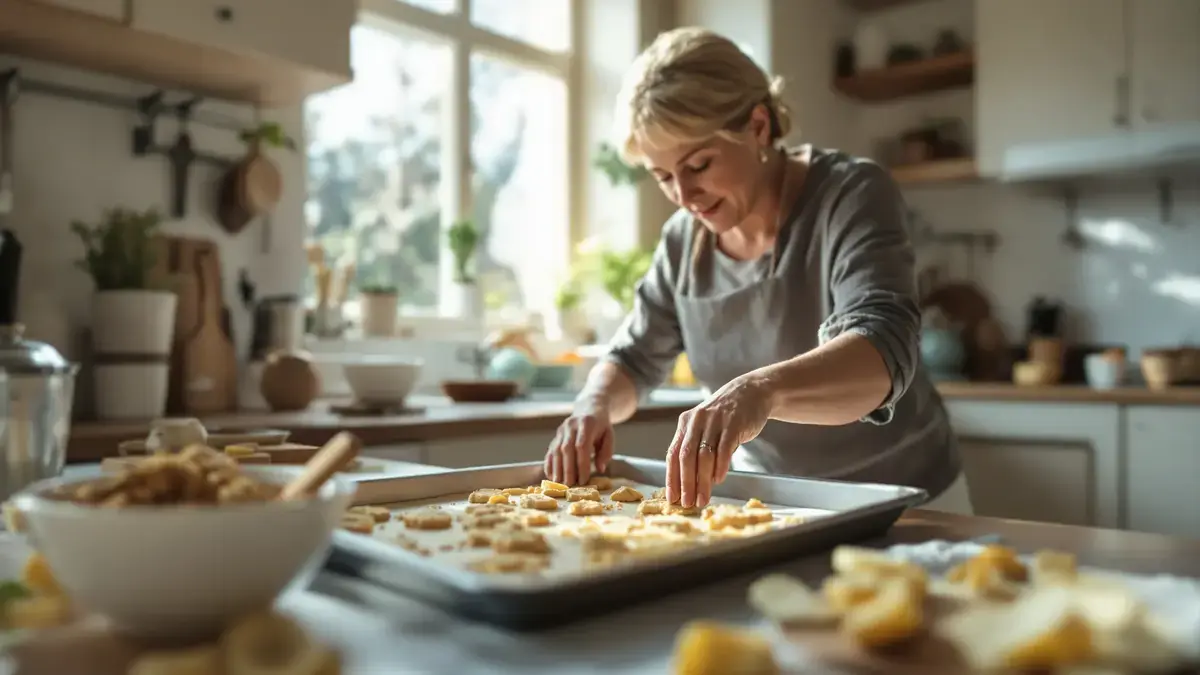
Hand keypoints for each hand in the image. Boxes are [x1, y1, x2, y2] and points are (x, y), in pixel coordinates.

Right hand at [544, 407, 614, 485]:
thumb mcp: (609, 436)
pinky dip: (549, 464)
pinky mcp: (556, 435)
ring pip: (556, 450)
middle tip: (570, 484)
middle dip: (568, 468)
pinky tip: (551, 476)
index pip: (582, 446)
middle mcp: (571, 425)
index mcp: (587, 424)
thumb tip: (600, 469)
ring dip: (557, 468)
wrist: (589, 409)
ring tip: (559, 483)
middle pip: (566, 449)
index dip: (582, 464)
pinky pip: (550, 450)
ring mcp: (561, 430)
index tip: (583, 479)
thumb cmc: (601, 426)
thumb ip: (606, 452)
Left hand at [666, 374, 773, 507]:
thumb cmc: (726, 416)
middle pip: (686, 457)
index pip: (673, 454)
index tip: (672, 497)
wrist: (752, 392)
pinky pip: (724, 448)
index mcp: (685, 424)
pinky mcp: (733, 424)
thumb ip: (696, 448)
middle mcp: (697, 421)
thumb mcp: (705, 427)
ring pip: (704, 456)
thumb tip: (689, 481)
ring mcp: (715, 421)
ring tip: (703, 498)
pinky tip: (719, 479)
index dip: (672, 477)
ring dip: (703, 481)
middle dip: (686, 483)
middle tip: (687, 503)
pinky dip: (720, 466)